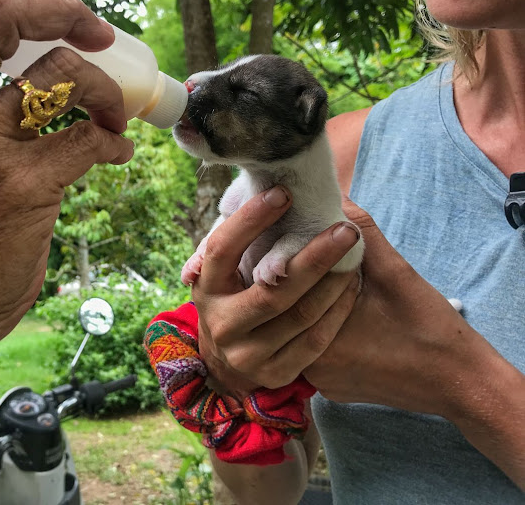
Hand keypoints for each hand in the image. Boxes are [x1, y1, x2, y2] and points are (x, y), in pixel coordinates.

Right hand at [0, 0, 133, 356]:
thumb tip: (32, 59)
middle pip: (6, 16)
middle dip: (66, 9)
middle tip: (102, 30)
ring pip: (64, 74)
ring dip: (107, 88)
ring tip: (117, 112)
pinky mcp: (17, 189)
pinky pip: (88, 138)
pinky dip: (112, 139)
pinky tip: (113, 152)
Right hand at [192, 187, 360, 398]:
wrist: (228, 362)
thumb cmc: (235, 296)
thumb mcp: (227, 272)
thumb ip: (242, 241)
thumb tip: (271, 185)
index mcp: (205, 288)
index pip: (222, 249)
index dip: (250, 220)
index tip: (283, 193)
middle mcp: (220, 324)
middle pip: (272, 290)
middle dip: (312, 256)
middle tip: (344, 229)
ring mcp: (246, 355)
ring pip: (299, 315)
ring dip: (333, 282)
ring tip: (354, 254)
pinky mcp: (274, 375)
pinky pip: (315, 341)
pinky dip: (337, 310)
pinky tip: (352, 286)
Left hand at [304, 199, 487, 416]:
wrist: (459, 382)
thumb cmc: (430, 328)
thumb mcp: (395, 273)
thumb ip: (362, 231)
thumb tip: (336, 195)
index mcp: (317, 341)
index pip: (286, 290)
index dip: (288, 259)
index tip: (292, 234)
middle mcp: (309, 368)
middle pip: (287, 313)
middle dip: (293, 279)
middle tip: (299, 248)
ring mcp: (319, 382)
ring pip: (297, 331)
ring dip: (304, 301)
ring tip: (315, 273)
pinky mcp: (331, 387)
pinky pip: (313, 349)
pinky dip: (318, 325)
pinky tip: (330, 303)